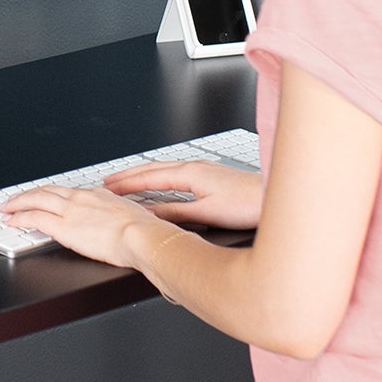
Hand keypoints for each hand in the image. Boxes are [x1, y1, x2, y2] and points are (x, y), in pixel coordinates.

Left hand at [0, 184, 168, 267]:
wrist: (142, 237)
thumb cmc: (145, 232)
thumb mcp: (134, 217)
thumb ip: (122, 219)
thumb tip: (125, 226)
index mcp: (99, 195)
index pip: (69, 192)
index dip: (53, 195)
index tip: (46, 197)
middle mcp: (81, 198)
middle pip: (48, 191)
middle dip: (30, 194)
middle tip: (17, 199)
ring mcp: (71, 210)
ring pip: (36, 200)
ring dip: (18, 203)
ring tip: (7, 208)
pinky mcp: (63, 226)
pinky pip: (33, 218)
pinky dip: (19, 218)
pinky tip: (11, 221)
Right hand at [101, 161, 263, 231]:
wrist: (273, 196)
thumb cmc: (247, 204)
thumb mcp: (205, 213)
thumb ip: (175, 212)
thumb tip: (150, 214)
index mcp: (190, 173)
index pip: (149, 176)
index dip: (127, 182)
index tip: (108, 186)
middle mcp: (196, 167)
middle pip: (154, 168)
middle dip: (130, 174)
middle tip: (109, 181)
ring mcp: (204, 170)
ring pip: (165, 170)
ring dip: (144, 175)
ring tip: (129, 182)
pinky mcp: (212, 176)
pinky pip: (176, 173)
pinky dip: (160, 178)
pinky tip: (161, 186)